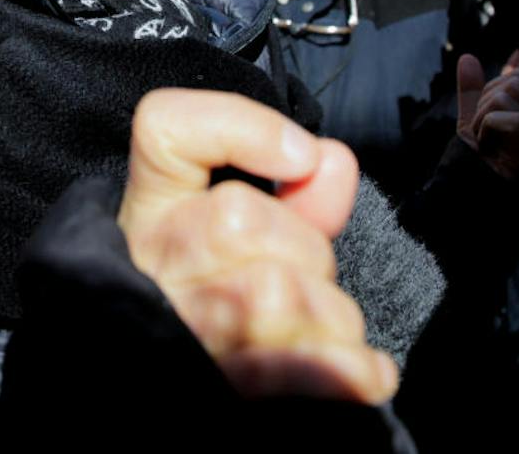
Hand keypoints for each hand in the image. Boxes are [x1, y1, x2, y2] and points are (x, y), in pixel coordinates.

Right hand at [118, 89, 397, 403]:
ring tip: (332, 333)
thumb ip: (301, 196)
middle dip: (308, 250)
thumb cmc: (238, 310)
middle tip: (314, 280)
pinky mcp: (208, 388)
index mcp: (156, 210)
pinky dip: (344, 370)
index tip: (301, 156)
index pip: (163, 129)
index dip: (241, 128)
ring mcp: (174, 327)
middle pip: (238, 219)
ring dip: (330, 318)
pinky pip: (283, 370)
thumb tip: (330, 159)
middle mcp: (152, 263)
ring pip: (271, 295)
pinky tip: (367, 373)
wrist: (196, 391)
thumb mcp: (265, 242)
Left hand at [455, 53, 518, 180]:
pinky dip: (488, 129)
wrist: (473, 213)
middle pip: (514, 81)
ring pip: (506, 95)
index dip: (501, 81)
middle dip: (485, 102)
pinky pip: (506, 116)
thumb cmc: (477, 172)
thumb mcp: (473, 124)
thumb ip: (473, 92)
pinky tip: (489, 151)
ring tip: (486, 145)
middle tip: (483, 136)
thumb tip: (468, 57)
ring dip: (483, 118)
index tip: (491, 106)